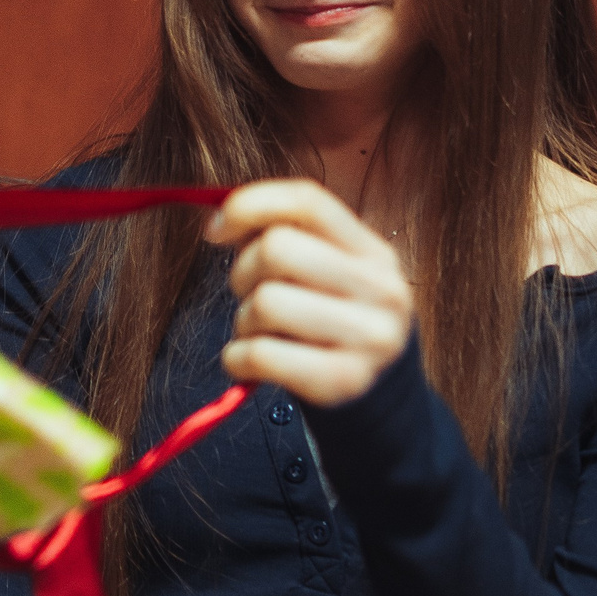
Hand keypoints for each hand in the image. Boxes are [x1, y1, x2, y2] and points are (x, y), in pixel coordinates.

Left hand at [207, 178, 414, 406]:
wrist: (378, 393)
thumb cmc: (330, 322)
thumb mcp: (325, 273)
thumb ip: (282, 236)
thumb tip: (219, 222)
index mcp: (373, 252)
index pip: (307, 201)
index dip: (249, 205)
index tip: (215, 230)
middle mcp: (381, 289)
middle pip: (277, 248)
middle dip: (243, 272)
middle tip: (248, 294)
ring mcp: (369, 337)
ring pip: (266, 302)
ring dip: (243, 319)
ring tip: (260, 332)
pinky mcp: (344, 380)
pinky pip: (260, 354)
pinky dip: (237, 358)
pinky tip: (251, 361)